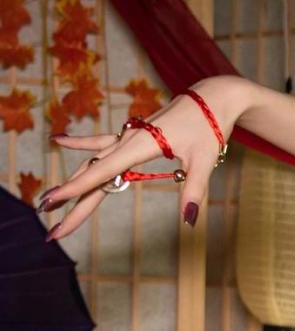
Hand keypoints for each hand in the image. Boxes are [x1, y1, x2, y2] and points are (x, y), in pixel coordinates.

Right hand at [40, 75, 247, 239]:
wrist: (212, 97)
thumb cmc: (210, 127)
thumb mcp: (205, 160)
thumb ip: (194, 190)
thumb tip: (189, 220)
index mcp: (140, 145)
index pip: (101, 173)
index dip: (76, 189)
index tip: (53, 202)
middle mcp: (127, 141)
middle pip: (92, 176)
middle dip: (70, 203)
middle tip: (52, 232)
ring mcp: (127, 138)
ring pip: (92, 164)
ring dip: (72, 184)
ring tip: (47, 203)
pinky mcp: (132, 137)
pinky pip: (101, 142)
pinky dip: (80, 143)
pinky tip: (57, 140)